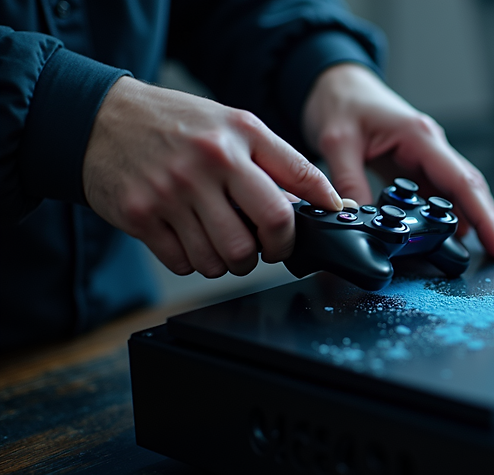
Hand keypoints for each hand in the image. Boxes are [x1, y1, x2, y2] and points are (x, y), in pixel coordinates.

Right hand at [83, 76, 342, 277]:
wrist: (98, 119)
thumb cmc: (175, 125)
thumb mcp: (234, 124)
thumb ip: (279, 160)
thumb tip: (324, 201)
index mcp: (238, 136)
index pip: (299, 182)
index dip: (317, 213)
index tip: (315, 229)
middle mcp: (208, 162)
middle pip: (267, 231)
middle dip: (275, 250)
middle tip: (266, 245)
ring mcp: (173, 191)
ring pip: (227, 258)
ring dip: (232, 261)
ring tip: (222, 239)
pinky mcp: (142, 216)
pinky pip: (187, 264)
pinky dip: (195, 261)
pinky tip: (189, 238)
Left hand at [302, 63, 493, 258]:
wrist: (335, 82)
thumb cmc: (341, 101)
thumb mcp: (337, 143)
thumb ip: (349, 182)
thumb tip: (358, 219)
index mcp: (420, 136)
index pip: (461, 181)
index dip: (483, 215)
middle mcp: (430, 145)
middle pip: (470, 188)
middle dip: (487, 222)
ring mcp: (425, 155)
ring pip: (457, 192)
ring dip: (470, 219)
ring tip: (476, 253)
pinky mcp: (415, 164)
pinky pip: (437, 193)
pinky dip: (445, 215)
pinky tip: (445, 236)